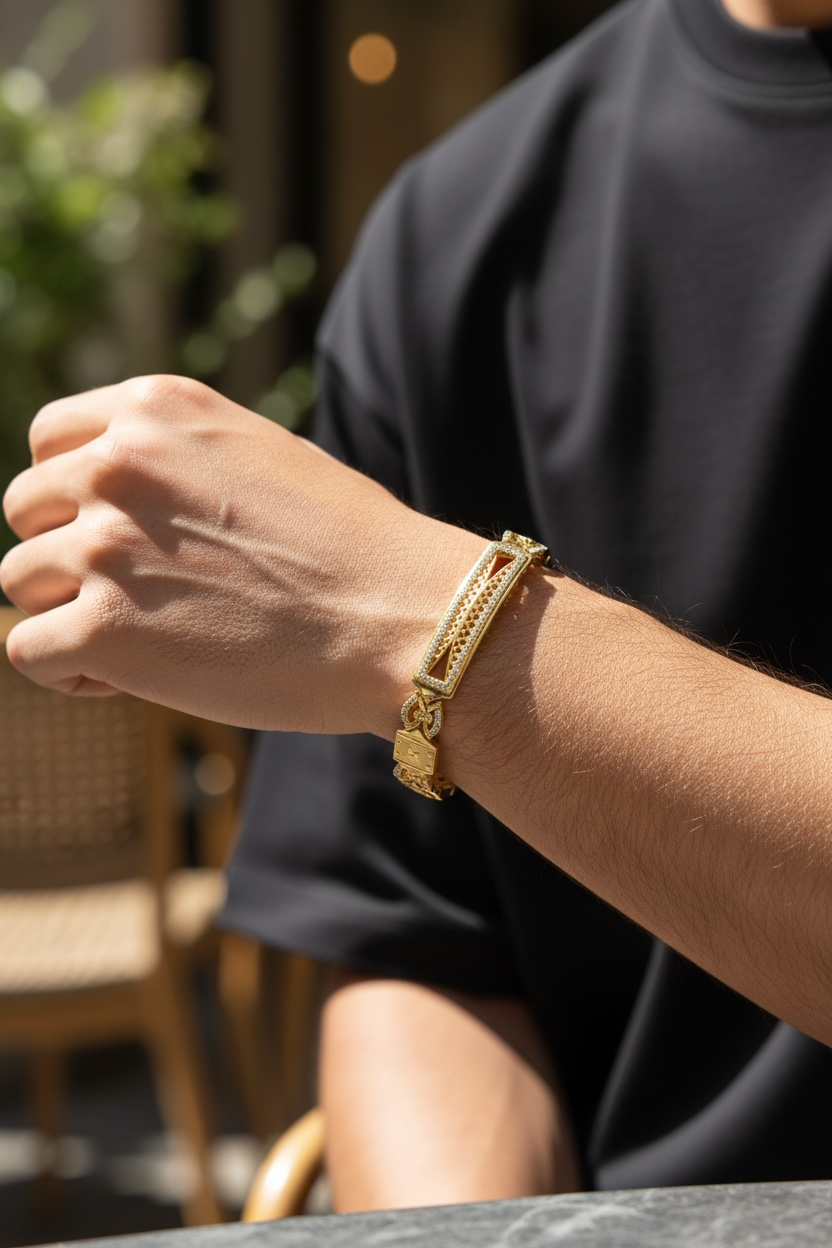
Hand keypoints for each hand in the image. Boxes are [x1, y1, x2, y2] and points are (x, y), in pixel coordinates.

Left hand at [1, 376, 483, 730]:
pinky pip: (26, 651)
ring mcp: (104, 544)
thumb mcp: (262, 456)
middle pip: (25, 511)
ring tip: (145, 639)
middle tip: (138, 595)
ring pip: (20, 582)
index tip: (114, 534)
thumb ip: (176, 462)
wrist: (402, 616)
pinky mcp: (103, 630)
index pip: (48, 441)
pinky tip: (126, 679)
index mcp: (156, 409)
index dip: (72, 496)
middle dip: (68, 555)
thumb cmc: (354, 549)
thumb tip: (111, 503)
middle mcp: (117, 464)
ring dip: (71, 614)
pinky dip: (68, 672)